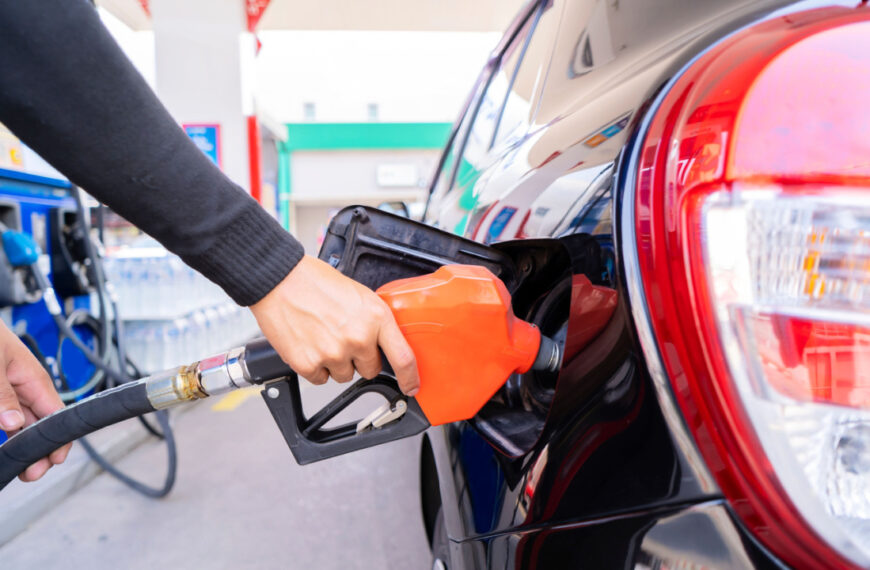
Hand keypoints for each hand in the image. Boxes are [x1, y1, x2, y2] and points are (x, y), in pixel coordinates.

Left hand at [0, 322, 69, 481]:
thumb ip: (3, 394)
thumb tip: (14, 422)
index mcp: (34, 379)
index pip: (56, 416)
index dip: (57, 441)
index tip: (48, 463)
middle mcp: (25, 389)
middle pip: (38, 426)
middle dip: (36, 452)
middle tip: (28, 473)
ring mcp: (9, 394)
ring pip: (19, 426)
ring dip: (17, 445)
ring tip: (13, 465)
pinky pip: (5, 418)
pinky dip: (5, 434)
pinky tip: (3, 446)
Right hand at [250, 255, 419, 394]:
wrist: (280, 280)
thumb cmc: (316, 282)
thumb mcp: (360, 294)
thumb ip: (374, 320)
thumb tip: (381, 341)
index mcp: (376, 318)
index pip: (403, 358)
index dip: (410, 377)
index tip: (411, 385)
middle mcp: (358, 338)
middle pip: (370, 369)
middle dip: (360, 359)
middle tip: (344, 337)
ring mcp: (334, 353)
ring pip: (344, 375)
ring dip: (336, 363)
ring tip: (323, 336)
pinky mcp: (309, 364)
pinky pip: (320, 378)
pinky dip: (315, 366)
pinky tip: (310, 343)